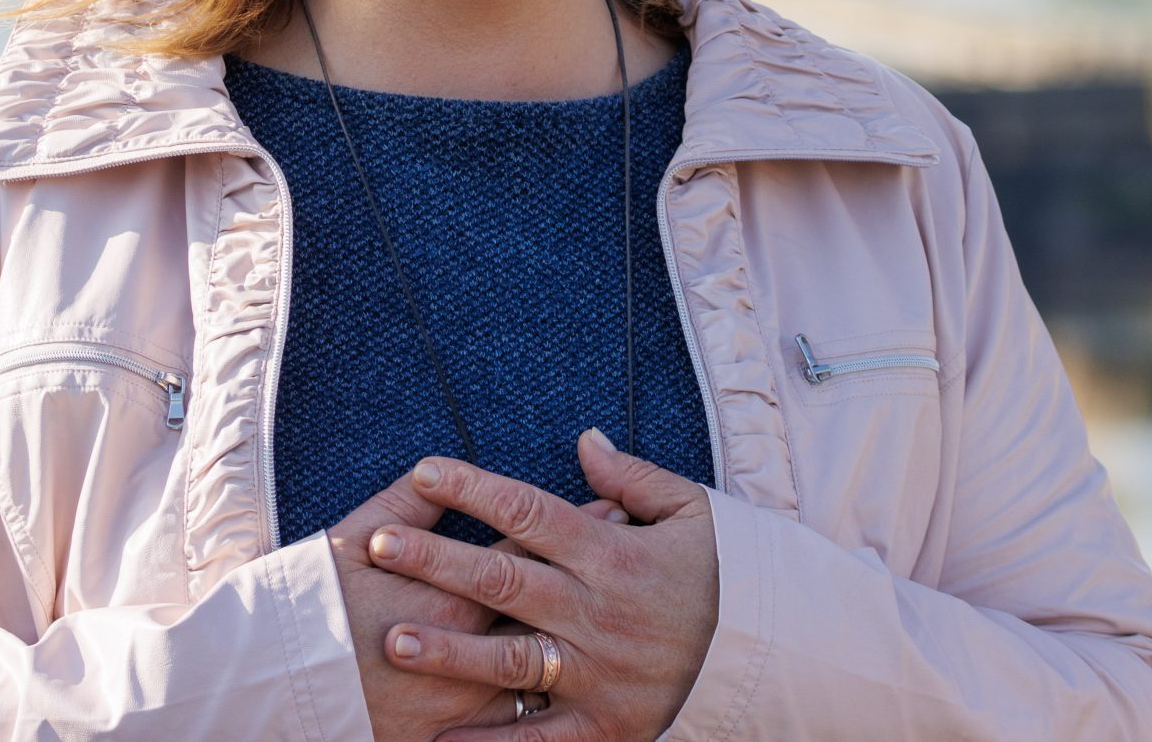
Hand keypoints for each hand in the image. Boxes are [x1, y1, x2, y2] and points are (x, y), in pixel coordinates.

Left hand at [365, 427, 717, 741]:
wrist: (773, 657)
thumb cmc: (726, 576)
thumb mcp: (692, 512)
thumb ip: (631, 478)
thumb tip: (584, 440)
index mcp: (612, 553)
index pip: (528, 510)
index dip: (473, 489)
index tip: (424, 472)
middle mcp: (597, 610)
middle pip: (503, 577)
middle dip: (435, 560)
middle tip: (378, 547)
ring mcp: (598, 671)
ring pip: (511, 657)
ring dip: (450, 649)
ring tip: (396, 639)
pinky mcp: (606, 724)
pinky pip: (539, 738)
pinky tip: (441, 737)